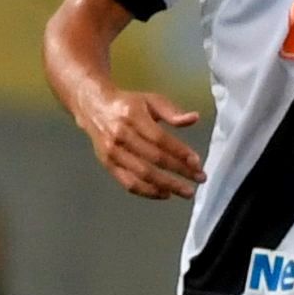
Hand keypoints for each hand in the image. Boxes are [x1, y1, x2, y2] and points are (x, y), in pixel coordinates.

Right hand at [80, 87, 204, 198]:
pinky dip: (147, 191)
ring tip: (186, 191)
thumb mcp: (150, 100)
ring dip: (166, 185)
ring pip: (141, 174)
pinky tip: (165, 194)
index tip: (197, 162)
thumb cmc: (128, 105)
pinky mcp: (107, 164)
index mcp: (132, 117)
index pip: (160, 138)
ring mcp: (112, 152)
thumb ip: (172, 111)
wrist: (93, 107)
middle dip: (179, 171)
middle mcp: (120, 135)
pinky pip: (128, 182)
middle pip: (153, 158)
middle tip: (200, 178)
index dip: (180, 152)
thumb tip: (194, 118)